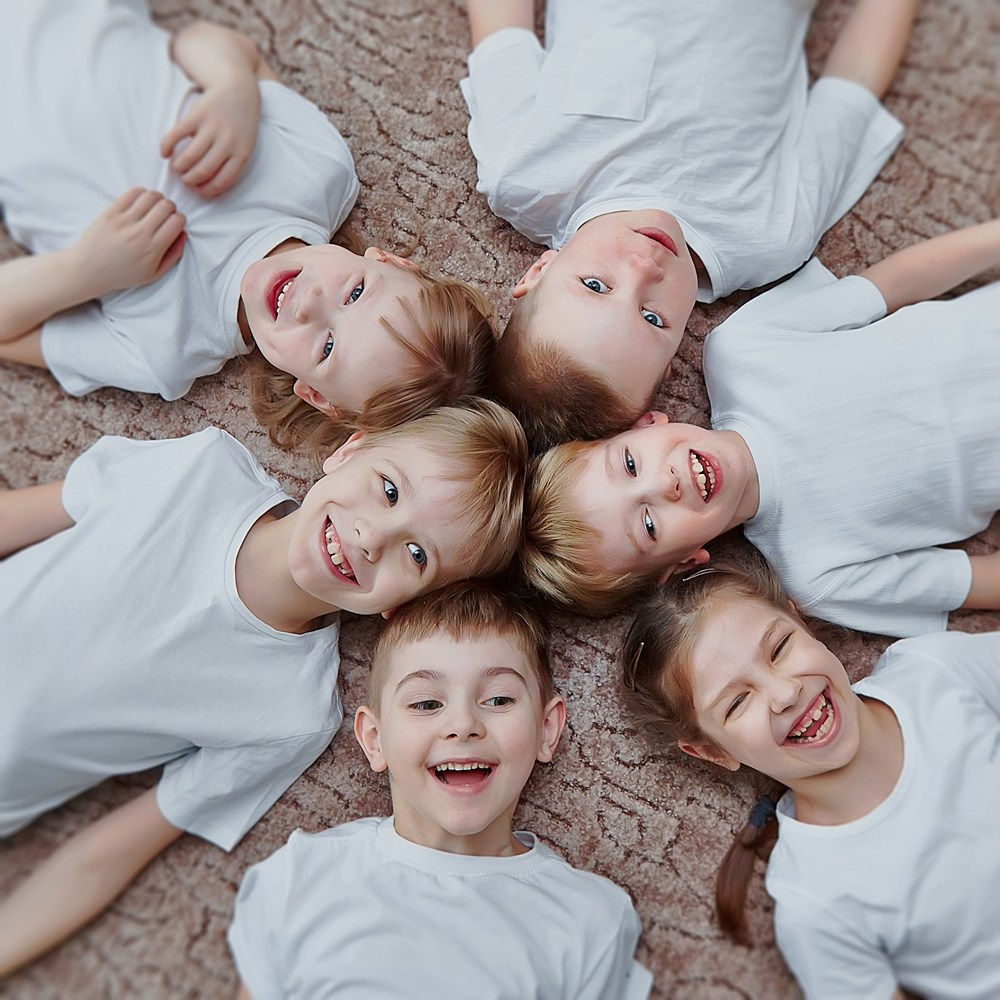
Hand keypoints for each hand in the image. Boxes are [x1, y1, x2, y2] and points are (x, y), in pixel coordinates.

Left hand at [71, 188, 186, 297]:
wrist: (89, 270)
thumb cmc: (122, 274)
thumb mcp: (153, 274)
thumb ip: (173, 255)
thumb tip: (183, 235)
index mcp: (152, 249)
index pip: (176, 222)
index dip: (180, 220)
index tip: (174, 224)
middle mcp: (139, 233)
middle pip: (166, 206)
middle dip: (170, 208)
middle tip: (165, 215)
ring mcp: (124, 221)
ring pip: (151, 196)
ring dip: (157, 199)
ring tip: (153, 207)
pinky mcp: (111, 212)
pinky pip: (132, 193)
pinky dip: (141, 193)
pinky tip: (140, 202)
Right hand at [160, 74, 260, 196]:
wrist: (239, 90)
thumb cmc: (240, 124)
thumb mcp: (245, 146)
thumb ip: (232, 163)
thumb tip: (208, 185)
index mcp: (241, 153)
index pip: (222, 181)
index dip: (206, 190)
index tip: (198, 191)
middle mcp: (227, 142)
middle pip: (203, 171)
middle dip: (190, 180)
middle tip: (184, 180)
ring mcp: (211, 127)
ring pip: (189, 157)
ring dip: (178, 167)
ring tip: (177, 167)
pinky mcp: (196, 115)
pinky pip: (176, 135)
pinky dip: (166, 147)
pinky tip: (164, 153)